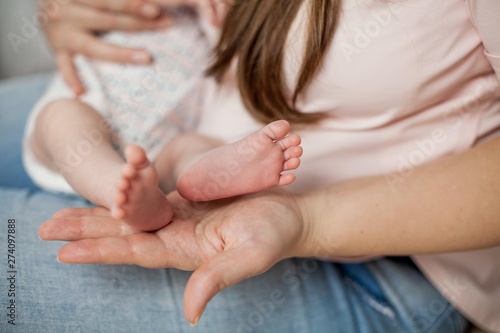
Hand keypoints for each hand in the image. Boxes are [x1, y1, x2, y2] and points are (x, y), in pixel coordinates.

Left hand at [39, 189, 305, 324]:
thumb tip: (191, 311)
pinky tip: (107, 193)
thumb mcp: (249, 257)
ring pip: (130, 216)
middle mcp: (175, 238)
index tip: (65, 252)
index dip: (101, 252)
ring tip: (62, 213)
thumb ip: (219, 278)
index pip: (135, 253)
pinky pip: (149, 199)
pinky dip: (126, 194)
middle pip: (124, 235)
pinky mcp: (186, 204)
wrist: (287, 218)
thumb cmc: (273, 237)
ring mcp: (179, 221)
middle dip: (86, 231)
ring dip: (97, 214)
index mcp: (185, 252)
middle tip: (46, 227)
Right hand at [40, 0, 170, 93]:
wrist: (47, 7)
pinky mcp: (57, 49)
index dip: (134, 4)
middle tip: (165, 24)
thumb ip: (115, 0)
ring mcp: (60, 32)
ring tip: (147, 57)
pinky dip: (71, 78)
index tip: (157, 10)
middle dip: (138, 22)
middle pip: (107, 19)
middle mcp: (66, 10)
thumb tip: (153, 4)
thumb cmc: (82, 0)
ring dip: (121, 53)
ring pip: (93, 45)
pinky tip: (82, 91)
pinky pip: (64, 66)